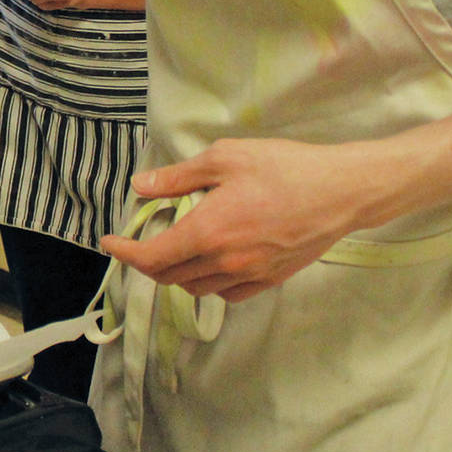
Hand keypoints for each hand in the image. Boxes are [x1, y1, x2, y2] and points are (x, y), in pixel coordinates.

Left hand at [101, 138, 383, 302]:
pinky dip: (209, 282)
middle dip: (147, 262)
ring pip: (196, 288)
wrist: (341, 191)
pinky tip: (211, 261)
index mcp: (208, 231)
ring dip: (177, 272)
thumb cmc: (284, 167)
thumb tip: (140, 187)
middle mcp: (224, 261)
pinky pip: (227, 293)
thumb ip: (178, 177)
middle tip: (142, 239)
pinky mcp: (270, 280)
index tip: (110, 242)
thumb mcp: (226, 158)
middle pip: (170, 277)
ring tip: (176, 247)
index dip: (125, 253)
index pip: (152, 256)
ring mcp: (249, 275)